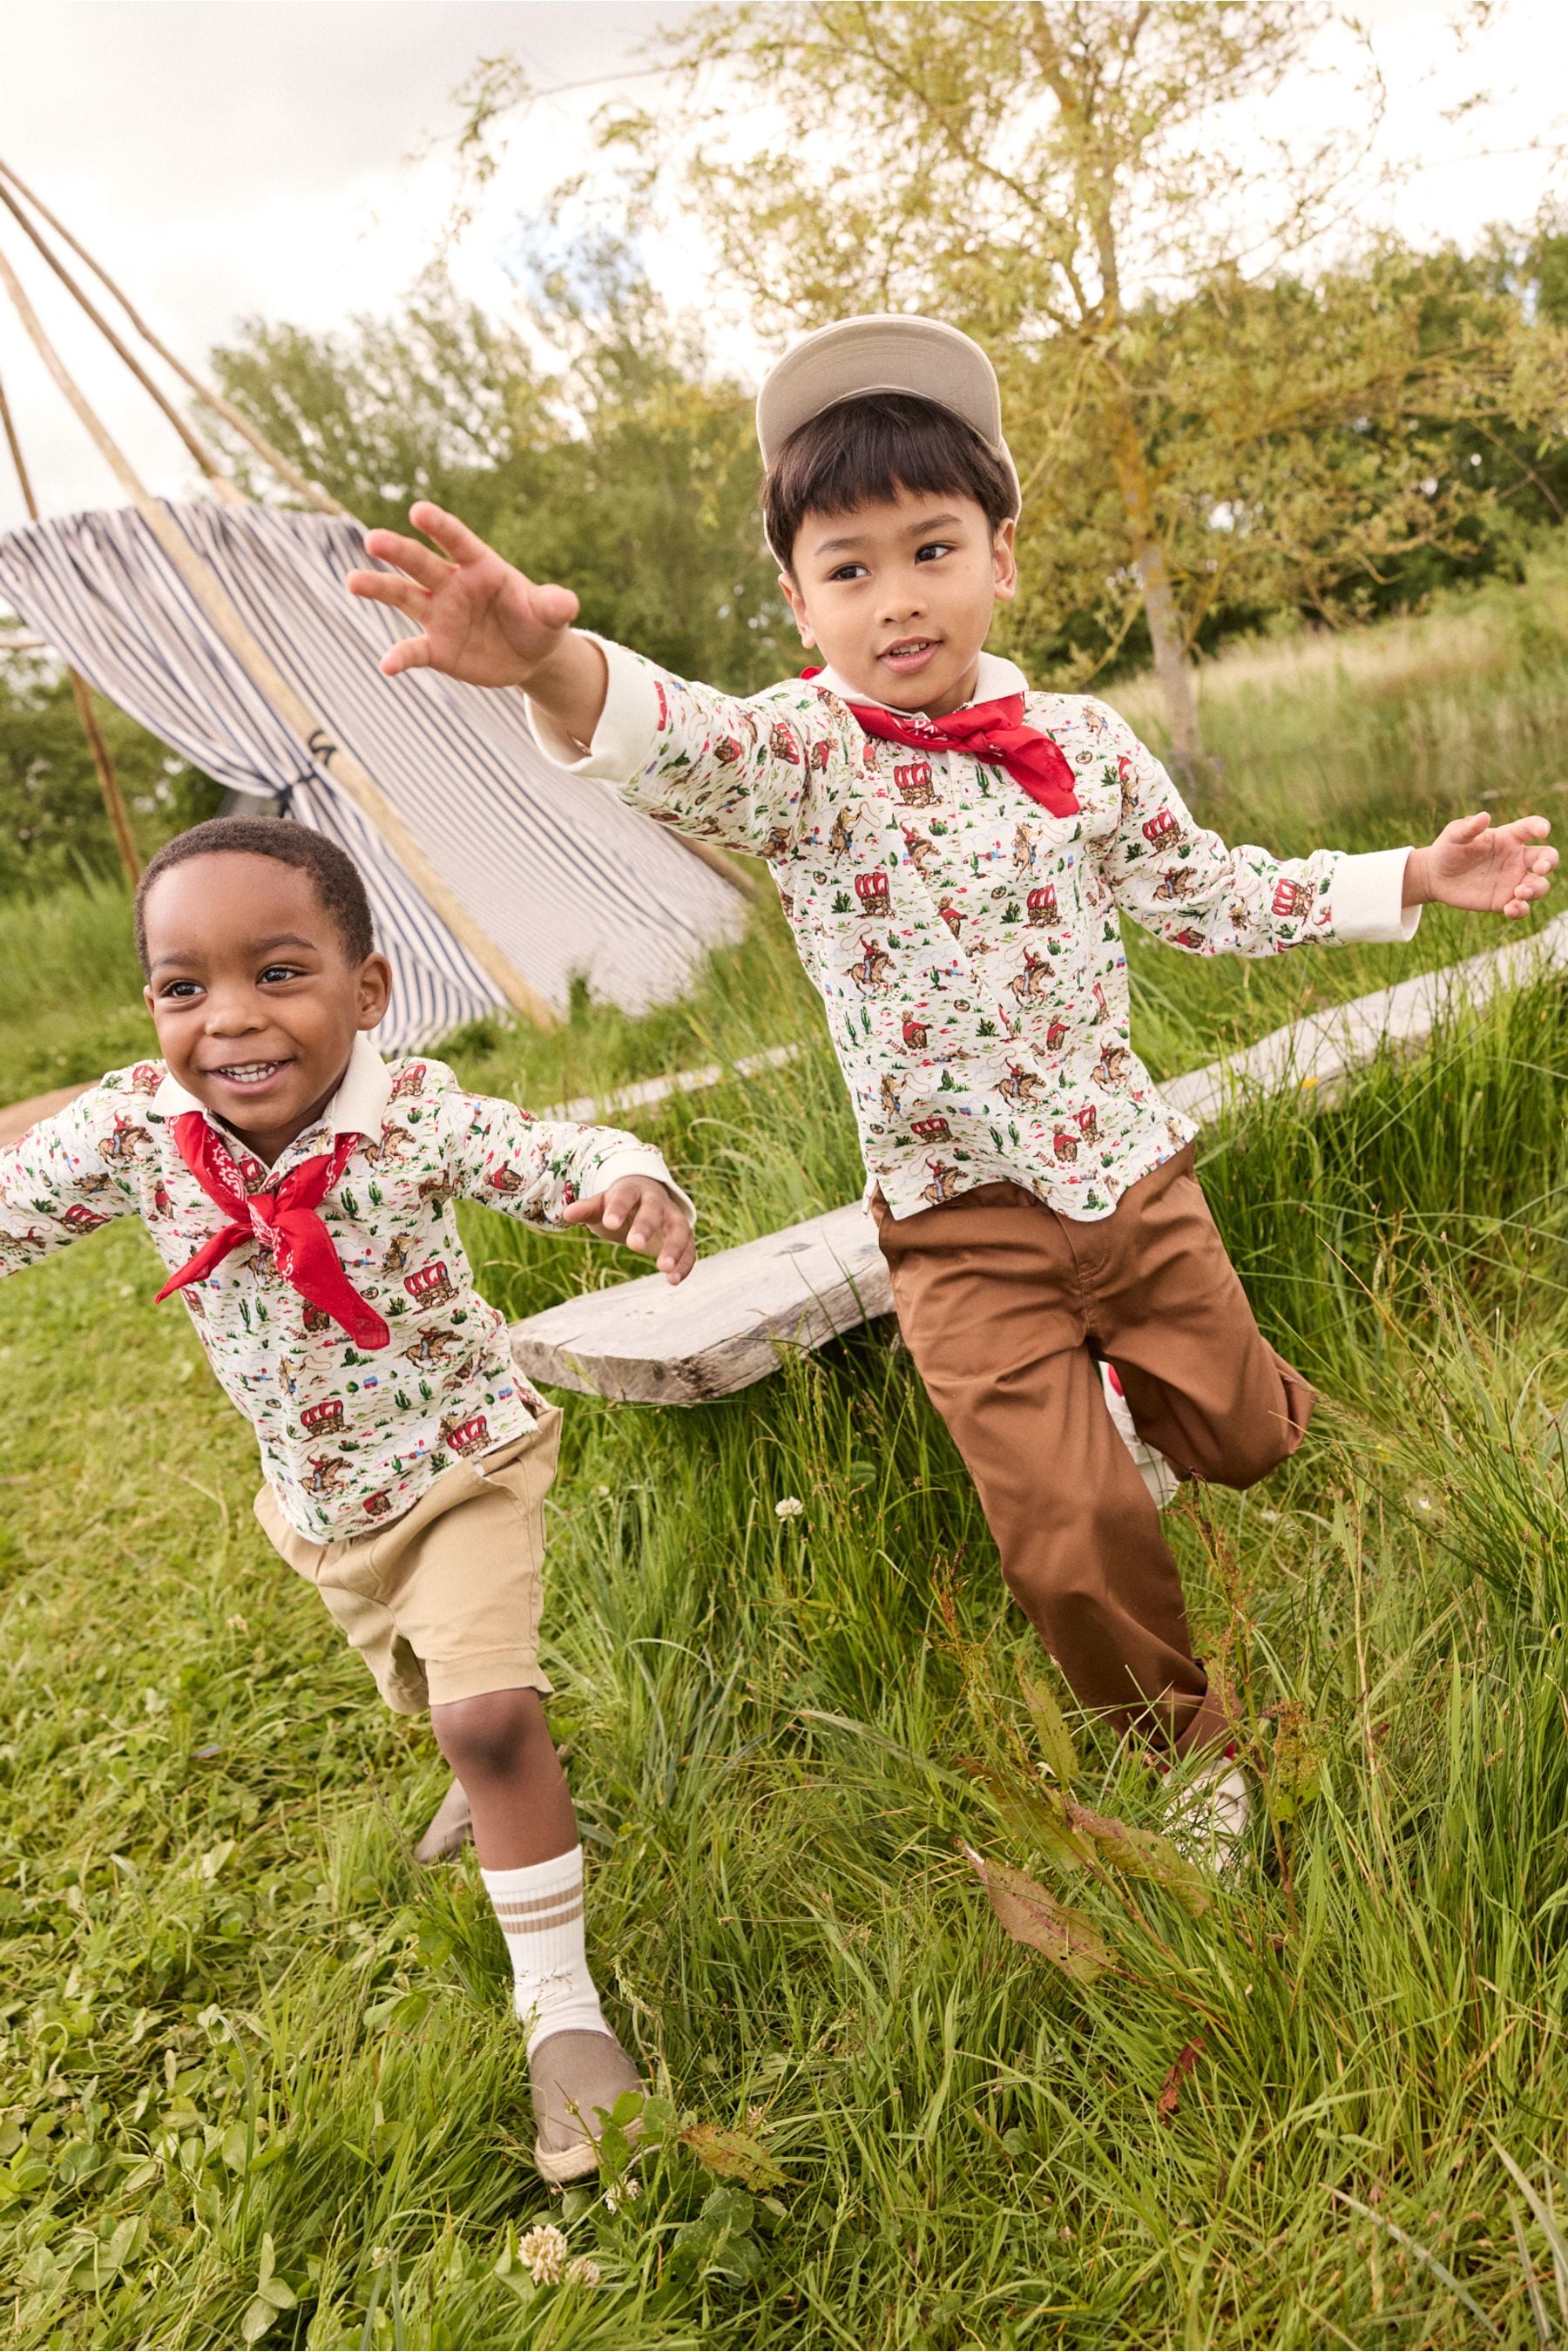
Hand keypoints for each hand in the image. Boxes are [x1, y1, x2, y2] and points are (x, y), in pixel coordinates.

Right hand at [346, 502, 578, 688]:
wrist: (530, 655)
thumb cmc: (538, 621)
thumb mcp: (552, 614)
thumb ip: (555, 605)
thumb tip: (567, 604)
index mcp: (480, 565)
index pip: (457, 541)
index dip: (439, 526)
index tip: (418, 510)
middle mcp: (452, 584)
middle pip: (421, 563)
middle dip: (398, 551)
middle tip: (373, 540)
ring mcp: (439, 615)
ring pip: (403, 596)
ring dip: (378, 588)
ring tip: (353, 581)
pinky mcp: (437, 648)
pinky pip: (414, 651)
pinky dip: (400, 657)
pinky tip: (386, 666)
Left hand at [560, 1176, 695, 1284]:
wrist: (648, 1196)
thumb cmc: (618, 1204)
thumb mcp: (602, 1204)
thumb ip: (587, 1209)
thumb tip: (566, 1213)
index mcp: (633, 1190)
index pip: (625, 1196)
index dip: (618, 1209)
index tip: (610, 1223)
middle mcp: (657, 1202)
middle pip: (654, 1211)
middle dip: (646, 1227)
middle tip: (634, 1245)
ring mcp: (673, 1218)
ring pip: (679, 1230)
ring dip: (674, 1248)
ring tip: (663, 1269)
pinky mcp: (685, 1236)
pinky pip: (690, 1248)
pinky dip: (685, 1264)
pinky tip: (673, 1280)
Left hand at [1404, 813, 1557, 919]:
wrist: (1435, 876)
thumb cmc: (1448, 849)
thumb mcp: (1454, 835)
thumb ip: (1468, 827)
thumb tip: (1484, 817)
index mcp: (1508, 837)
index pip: (1531, 828)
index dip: (1541, 826)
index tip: (1542, 831)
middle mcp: (1516, 859)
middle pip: (1547, 857)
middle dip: (1549, 862)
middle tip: (1539, 869)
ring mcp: (1513, 881)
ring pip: (1539, 886)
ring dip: (1536, 889)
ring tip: (1519, 892)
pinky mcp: (1504, 901)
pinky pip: (1522, 908)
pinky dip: (1520, 910)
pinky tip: (1509, 909)